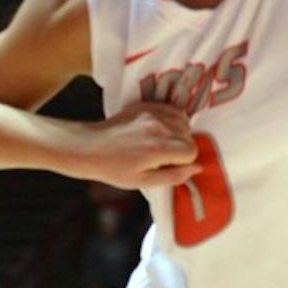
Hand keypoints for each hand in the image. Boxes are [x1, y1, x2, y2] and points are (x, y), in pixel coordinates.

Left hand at [77, 102, 198, 189]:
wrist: (90, 146)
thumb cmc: (114, 169)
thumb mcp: (144, 181)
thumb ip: (174, 176)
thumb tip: (197, 168)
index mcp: (158, 149)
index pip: (192, 151)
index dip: (183, 161)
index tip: (168, 165)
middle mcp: (158, 127)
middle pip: (189, 135)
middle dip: (181, 147)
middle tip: (161, 156)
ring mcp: (152, 113)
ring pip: (183, 121)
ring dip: (178, 133)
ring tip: (160, 143)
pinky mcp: (146, 106)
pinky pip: (172, 110)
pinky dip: (171, 120)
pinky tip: (157, 130)